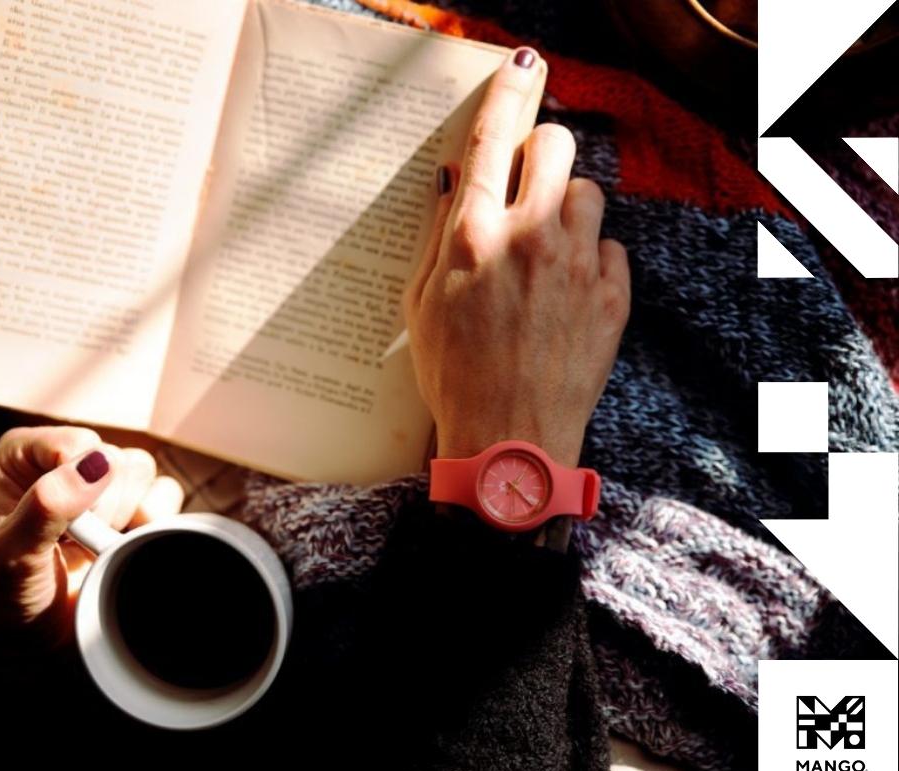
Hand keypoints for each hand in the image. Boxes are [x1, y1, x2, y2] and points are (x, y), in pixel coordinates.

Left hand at [0, 426, 182, 648]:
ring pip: (142, 471)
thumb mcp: (14, 557)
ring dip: (126, 517)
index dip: (78, 488)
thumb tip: (96, 463)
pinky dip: (154, 523)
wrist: (39, 643)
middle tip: (76, 545)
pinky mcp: (135, 505)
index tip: (60, 528)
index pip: (74, 444)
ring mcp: (103, 483)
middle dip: (102, 510)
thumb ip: (45, 507)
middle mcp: (63, 461)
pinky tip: (125, 546)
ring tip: (98, 547)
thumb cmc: (11, 599)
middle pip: (114, 458)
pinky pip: (167, 492)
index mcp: (22, 458)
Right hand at [404, 48, 630, 465]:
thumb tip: (457, 179)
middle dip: (541, 151)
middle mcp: (529, 239)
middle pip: (555, 145)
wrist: (509, 443)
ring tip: (545, 250)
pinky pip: (610, 247)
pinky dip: (591, 259)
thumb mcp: (420, 304)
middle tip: (526, 180)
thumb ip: (439, 233)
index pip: (493, 136)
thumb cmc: (453, 377)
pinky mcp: (613, 298)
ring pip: (588, 192)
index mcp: (473, 237)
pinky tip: (567, 293)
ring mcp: (577, 267)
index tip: (523, 65)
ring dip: (565, 208)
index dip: (509, 90)